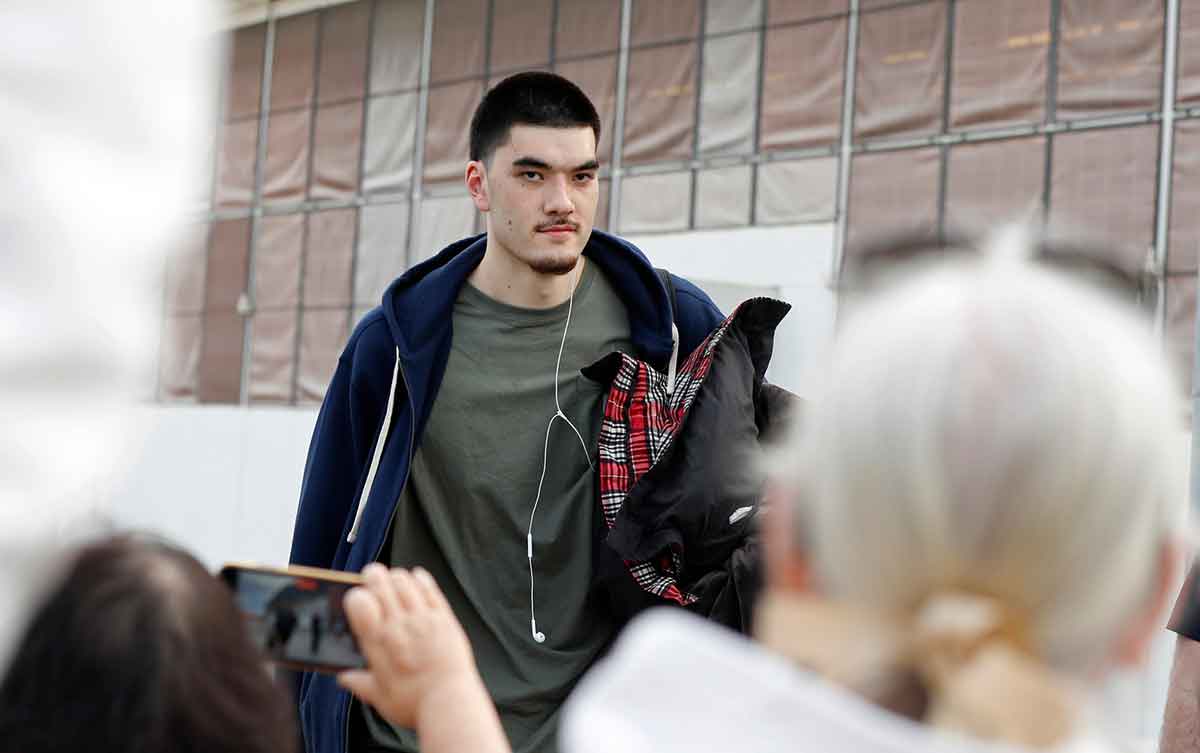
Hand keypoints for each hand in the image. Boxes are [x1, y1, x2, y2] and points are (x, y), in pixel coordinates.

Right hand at [338, 564, 484, 729]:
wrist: (450, 704)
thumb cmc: (414, 704)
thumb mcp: (379, 697)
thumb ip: (360, 683)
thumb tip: (344, 678)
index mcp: (378, 644)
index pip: (360, 604)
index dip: (355, 595)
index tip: (356, 597)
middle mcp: (399, 626)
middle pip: (381, 584)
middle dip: (373, 576)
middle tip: (372, 577)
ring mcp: (423, 619)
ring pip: (405, 582)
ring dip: (396, 577)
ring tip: (393, 581)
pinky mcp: (444, 618)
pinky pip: (430, 589)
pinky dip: (421, 579)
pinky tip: (417, 577)